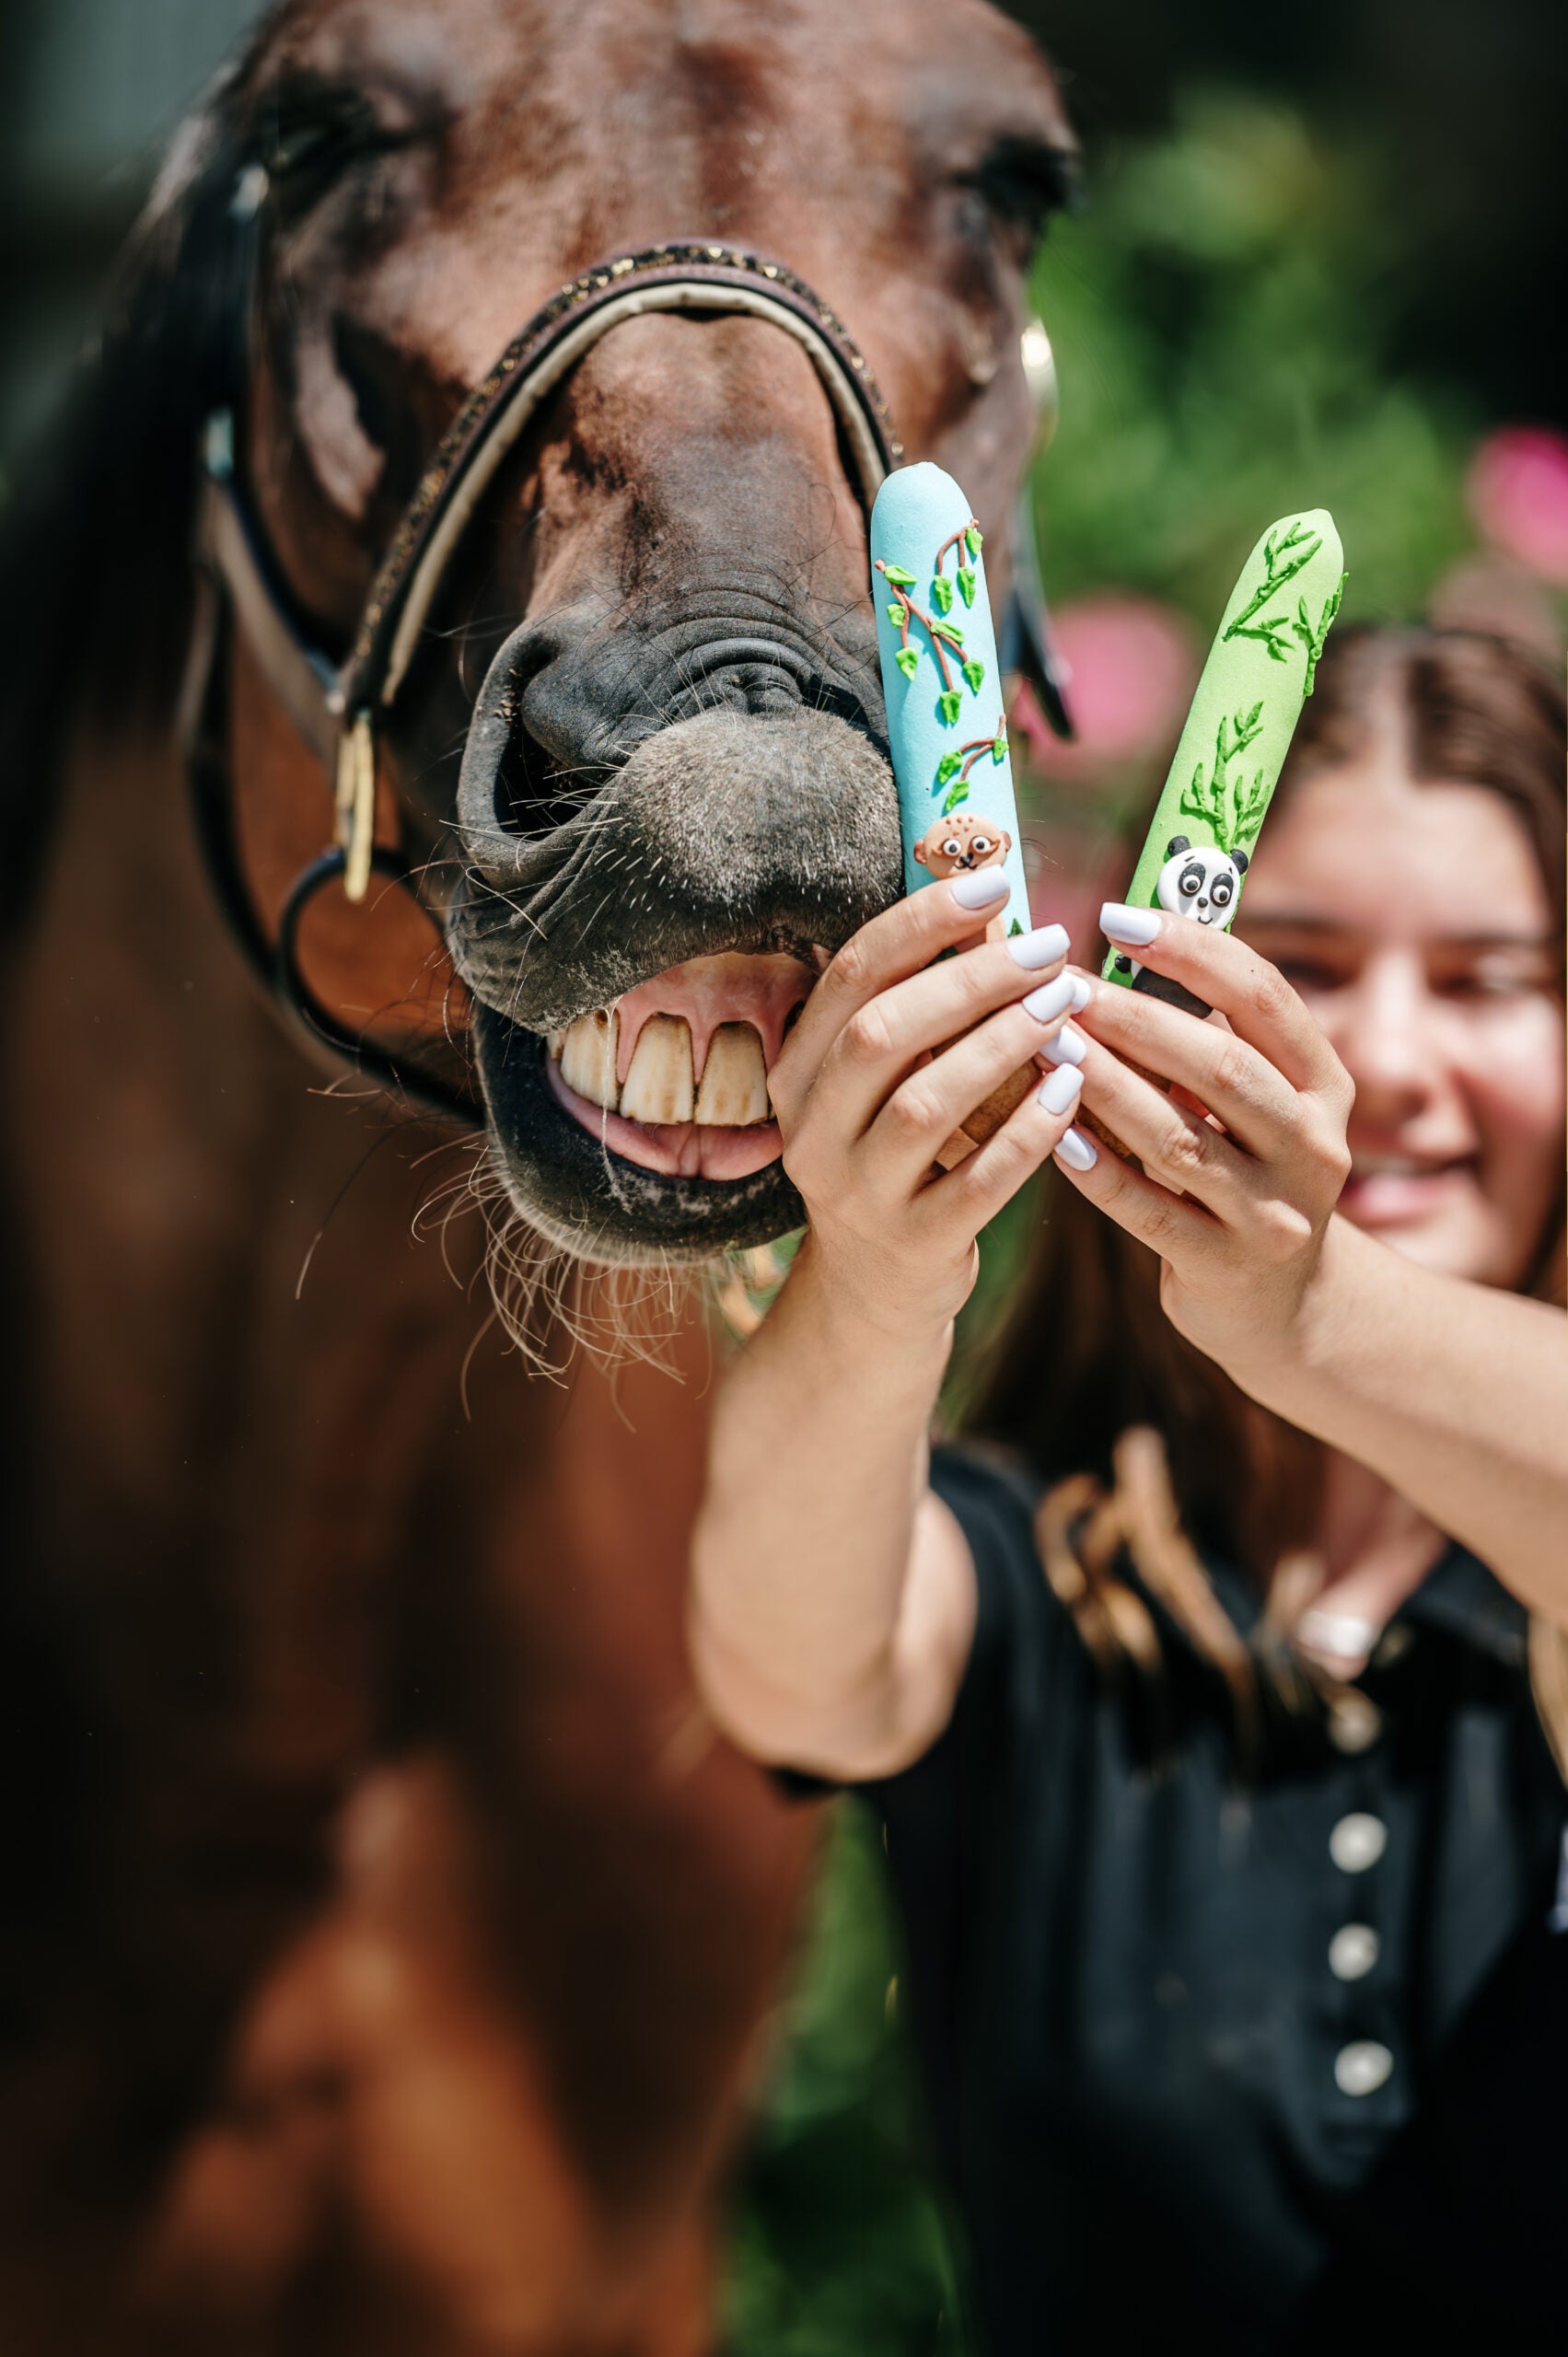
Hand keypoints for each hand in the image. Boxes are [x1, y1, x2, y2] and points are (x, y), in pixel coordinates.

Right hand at [768, 875, 1088, 1338]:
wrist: (873, 1294)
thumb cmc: (896, 1157)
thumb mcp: (879, 1086)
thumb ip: (917, 1011)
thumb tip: (994, 908)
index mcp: (796, 1075)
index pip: (849, 977)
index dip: (920, 922)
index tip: (993, 884)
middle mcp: (811, 1133)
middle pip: (880, 1035)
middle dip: (968, 981)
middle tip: (1047, 951)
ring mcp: (857, 1195)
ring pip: (925, 1105)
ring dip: (1002, 1046)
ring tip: (1064, 1008)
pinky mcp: (913, 1245)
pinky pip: (978, 1181)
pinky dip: (1029, 1130)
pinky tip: (1072, 1088)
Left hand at [1052, 904, 1354, 1382]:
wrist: (1282, 1306)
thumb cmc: (1245, 1171)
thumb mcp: (1255, 1103)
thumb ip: (1207, 1034)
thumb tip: (1122, 940)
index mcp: (1325, 1084)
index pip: (1262, 998)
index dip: (1191, 950)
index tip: (1116, 917)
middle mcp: (1314, 1145)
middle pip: (1220, 1066)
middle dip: (1134, 1019)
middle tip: (1063, 989)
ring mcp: (1274, 1213)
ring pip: (1177, 1138)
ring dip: (1104, 1087)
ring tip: (1045, 1047)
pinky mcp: (1226, 1267)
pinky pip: (1150, 1211)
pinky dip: (1100, 1172)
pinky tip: (1055, 1138)